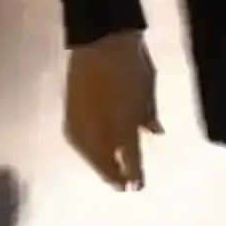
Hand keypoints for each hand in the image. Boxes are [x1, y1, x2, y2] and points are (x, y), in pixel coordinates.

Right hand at [64, 32, 161, 190]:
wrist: (100, 39)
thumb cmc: (131, 60)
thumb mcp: (147, 86)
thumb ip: (149, 114)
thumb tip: (155, 133)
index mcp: (124, 124)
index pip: (130, 157)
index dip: (135, 174)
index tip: (140, 186)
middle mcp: (102, 130)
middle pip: (108, 162)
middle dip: (117, 174)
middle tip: (126, 186)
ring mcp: (82, 124)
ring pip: (91, 156)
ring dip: (101, 165)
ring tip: (112, 174)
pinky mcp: (69, 118)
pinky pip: (80, 144)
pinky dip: (89, 152)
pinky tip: (95, 154)